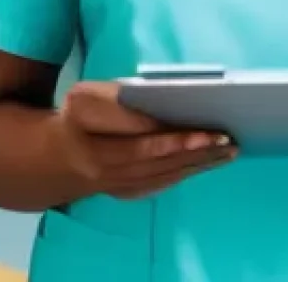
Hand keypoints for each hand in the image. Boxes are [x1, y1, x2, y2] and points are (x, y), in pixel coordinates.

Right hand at [56, 81, 236, 200]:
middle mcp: (105, 167)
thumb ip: (119, 96)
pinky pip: (162, 183)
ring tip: (229, 150)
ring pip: (164, 175)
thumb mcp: (86, 95)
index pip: (138, 141)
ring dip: (199, 164)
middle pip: (158, 160)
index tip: (203, 133)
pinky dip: (187, 172)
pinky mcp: (129, 193)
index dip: (172, 139)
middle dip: (195, 151)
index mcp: (93, 139)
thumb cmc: (77, 115)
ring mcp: (118, 185)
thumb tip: (160, 97)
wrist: (57, 157)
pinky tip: (209, 163)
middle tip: (228, 140)